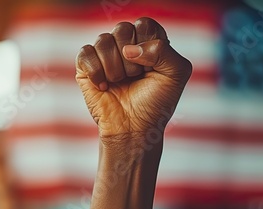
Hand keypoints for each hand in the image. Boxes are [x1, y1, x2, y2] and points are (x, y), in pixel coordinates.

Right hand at [75, 17, 191, 137]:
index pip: (145, 24)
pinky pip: (86, 53)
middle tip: (135, 77)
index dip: (147, 46)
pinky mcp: (86, 66)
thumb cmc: (156, 103)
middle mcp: (126, 44)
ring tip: (120, 83)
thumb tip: (128, 50)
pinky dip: (97, 73)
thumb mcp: (176, 74)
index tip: (151, 68)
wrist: (134, 129)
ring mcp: (105, 54)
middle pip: (123, 29)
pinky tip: (105, 87)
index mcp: (149, 41)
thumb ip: (164, 50)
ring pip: (103, 40)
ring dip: (115, 69)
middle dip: (131, 61)